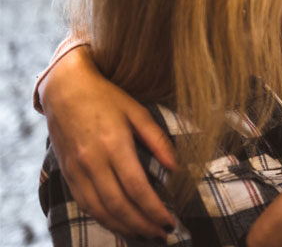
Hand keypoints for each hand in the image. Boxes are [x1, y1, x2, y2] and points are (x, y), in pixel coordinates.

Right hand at [39, 46, 177, 237]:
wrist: (65, 89)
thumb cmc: (106, 97)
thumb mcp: (137, 111)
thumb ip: (158, 140)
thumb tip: (177, 168)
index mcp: (114, 144)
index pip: (137, 188)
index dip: (154, 209)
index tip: (171, 221)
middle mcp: (93, 161)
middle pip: (119, 205)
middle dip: (143, 224)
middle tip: (163, 234)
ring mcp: (77, 169)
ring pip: (100, 210)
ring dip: (124, 227)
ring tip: (145, 234)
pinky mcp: (67, 173)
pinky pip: (85, 204)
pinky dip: (103, 219)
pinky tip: (120, 224)